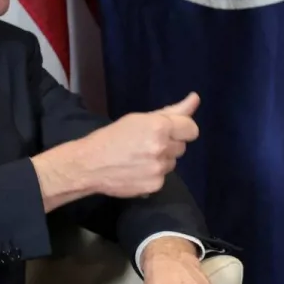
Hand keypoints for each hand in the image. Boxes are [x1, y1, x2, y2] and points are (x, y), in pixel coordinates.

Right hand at [78, 93, 200, 198]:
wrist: (88, 165)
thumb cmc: (112, 137)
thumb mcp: (140, 119)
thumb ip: (172, 111)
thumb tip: (195, 98)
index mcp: (159, 127)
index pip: (191, 129)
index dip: (182, 130)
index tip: (171, 131)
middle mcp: (162, 147)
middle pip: (182, 146)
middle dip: (170, 144)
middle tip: (147, 143)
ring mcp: (159, 168)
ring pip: (173, 162)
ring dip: (162, 159)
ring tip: (139, 157)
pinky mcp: (155, 185)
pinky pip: (164, 177)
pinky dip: (154, 175)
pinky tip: (137, 170)